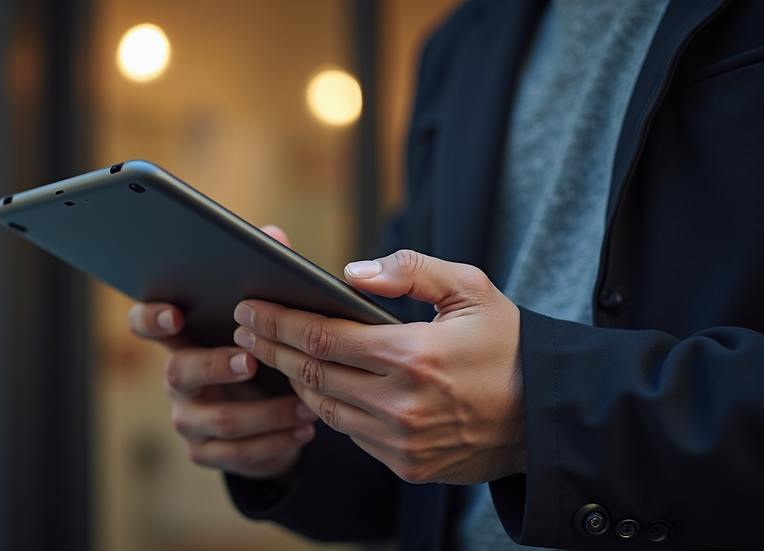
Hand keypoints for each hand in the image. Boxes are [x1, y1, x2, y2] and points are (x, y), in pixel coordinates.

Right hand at [127, 225, 316, 478]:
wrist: (274, 421)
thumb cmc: (266, 355)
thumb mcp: (267, 320)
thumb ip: (266, 276)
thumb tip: (273, 234)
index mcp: (185, 338)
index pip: (146, 323)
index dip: (151, 317)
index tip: (173, 311)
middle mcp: (179, 378)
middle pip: (179, 372)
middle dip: (216, 365)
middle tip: (251, 361)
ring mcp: (188, 417)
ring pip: (217, 418)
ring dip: (266, 411)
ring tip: (305, 404)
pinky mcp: (206, 451)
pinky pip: (234, 452)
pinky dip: (274, 442)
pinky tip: (303, 429)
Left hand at [231, 249, 524, 483]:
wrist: (547, 416)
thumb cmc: (509, 345)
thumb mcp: (471, 289)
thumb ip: (411, 271)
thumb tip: (352, 273)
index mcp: (413, 355)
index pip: (322, 338)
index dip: (279, 322)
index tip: (250, 309)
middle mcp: (402, 404)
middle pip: (312, 375)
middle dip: (271, 349)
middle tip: (245, 330)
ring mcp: (403, 441)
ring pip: (325, 409)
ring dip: (293, 381)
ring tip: (273, 356)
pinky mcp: (407, 465)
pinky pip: (351, 435)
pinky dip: (329, 410)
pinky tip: (316, 388)